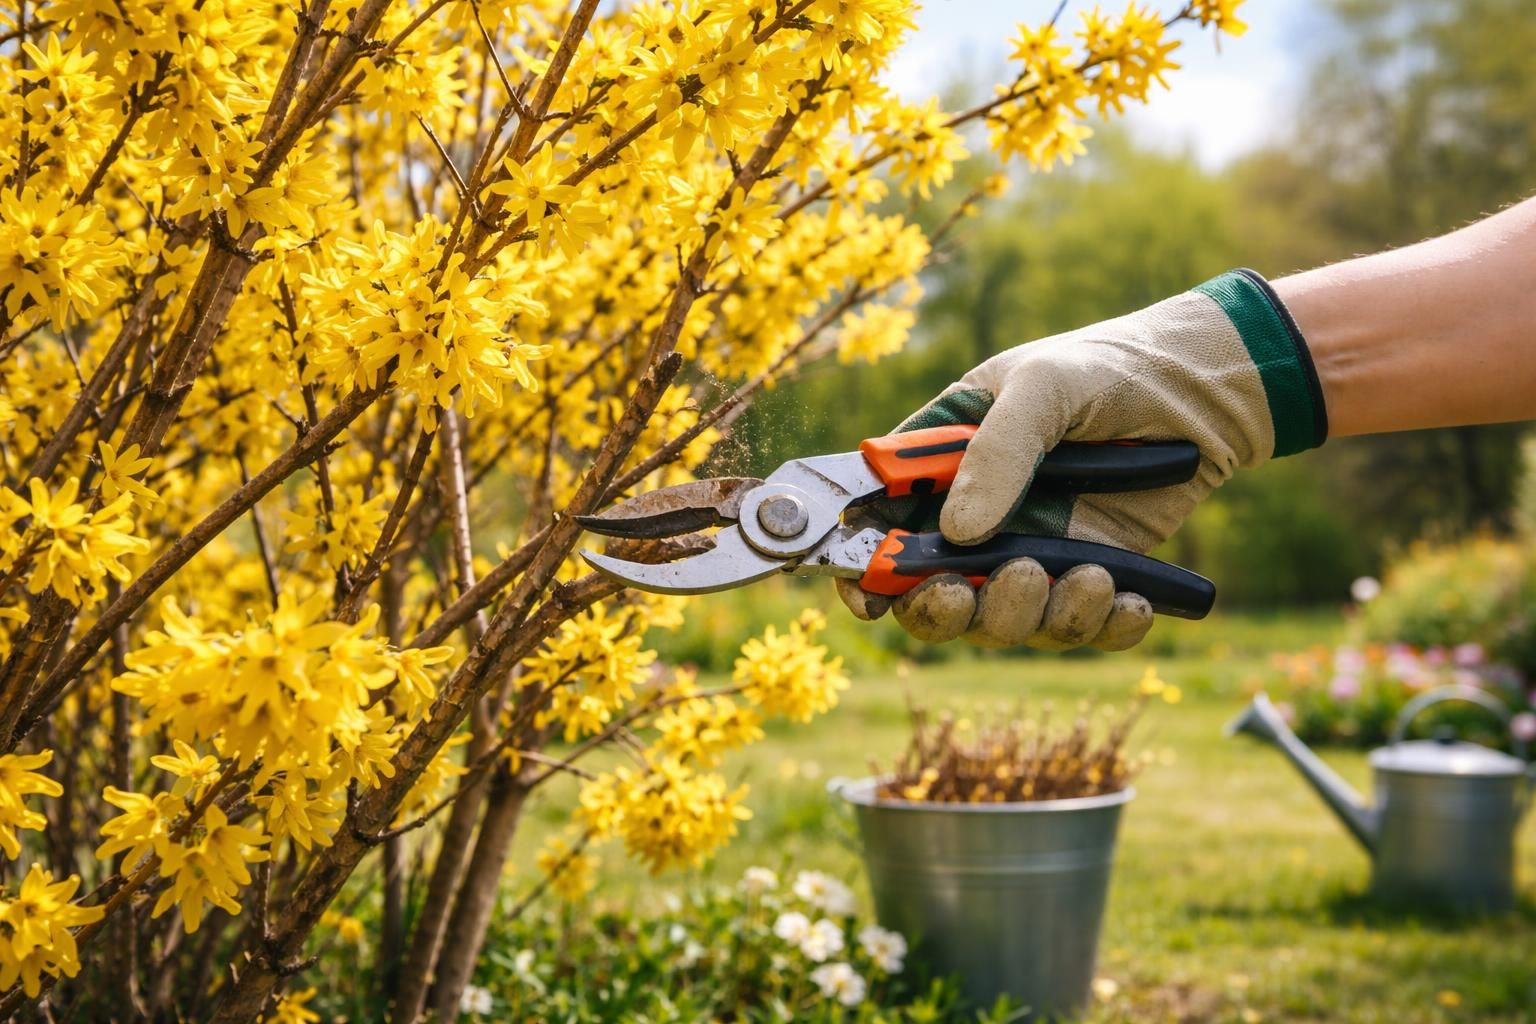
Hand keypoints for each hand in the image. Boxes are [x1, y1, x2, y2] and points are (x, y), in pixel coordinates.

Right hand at [838, 269, 1326, 647]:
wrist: (1205, 391)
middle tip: (983, 589)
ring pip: (1002, 622)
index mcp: (939, 460)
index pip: (876, 523)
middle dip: (949, 607)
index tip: (871, 596)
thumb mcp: (1046, 386)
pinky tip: (1131, 600)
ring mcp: (1029, 552)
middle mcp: (975, 516)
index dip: (861, 567)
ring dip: (1036, 613)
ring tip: (1090, 576)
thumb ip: (997, 451)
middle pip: (928, 595)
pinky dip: (1102, 625)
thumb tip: (957, 532)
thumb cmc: (1110, 369)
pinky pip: (1079, 629)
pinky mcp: (1087, 578)